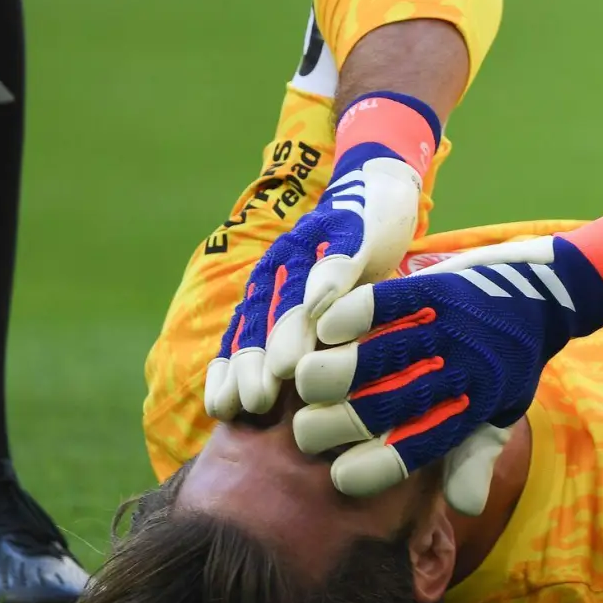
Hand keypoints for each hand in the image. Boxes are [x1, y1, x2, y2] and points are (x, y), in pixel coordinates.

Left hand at [205, 93, 439, 419]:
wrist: (376, 191)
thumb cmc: (350, 265)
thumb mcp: (323, 310)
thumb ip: (304, 348)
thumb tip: (282, 411)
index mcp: (270, 290)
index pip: (245, 335)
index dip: (234, 371)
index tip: (227, 410)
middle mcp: (282, 268)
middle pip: (263, 320)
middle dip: (255, 361)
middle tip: (255, 401)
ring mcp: (313, 247)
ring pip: (295, 292)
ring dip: (288, 329)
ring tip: (287, 368)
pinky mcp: (349, 229)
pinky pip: (336, 257)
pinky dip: (329, 280)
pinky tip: (325, 308)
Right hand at [290, 237, 588, 503]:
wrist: (541, 295)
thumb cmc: (506, 364)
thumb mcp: (501, 413)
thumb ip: (475, 455)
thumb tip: (466, 508)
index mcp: (474, 408)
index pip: (421, 447)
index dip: (378, 469)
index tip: (341, 480)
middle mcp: (461, 371)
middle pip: (389, 406)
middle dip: (338, 425)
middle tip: (304, 435)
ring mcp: (448, 329)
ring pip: (381, 357)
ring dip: (334, 372)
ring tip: (301, 384)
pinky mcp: (437, 290)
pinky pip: (389, 303)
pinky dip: (353, 314)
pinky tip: (323, 328)